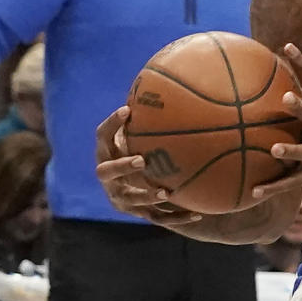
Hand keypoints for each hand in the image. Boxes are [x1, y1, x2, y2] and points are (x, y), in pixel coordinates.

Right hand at [95, 107, 202, 226]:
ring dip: (146, 195)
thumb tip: (177, 81)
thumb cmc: (139, 147)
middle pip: (107, 173)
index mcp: (107, 153)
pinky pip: (159, 218)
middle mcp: (109, 178)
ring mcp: (122, 198)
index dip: (112, 124)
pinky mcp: (140, 213)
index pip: (102, 136)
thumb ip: (150, 117)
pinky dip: (177, 216)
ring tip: (166, 191)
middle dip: (122, 167)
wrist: (132, 187)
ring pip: (131, 200)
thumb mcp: (139, 132)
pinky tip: (199, 214)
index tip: (127, 110)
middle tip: (141, 160)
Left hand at [251, 44, 301, 200]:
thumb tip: (282, 89)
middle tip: (286, 98)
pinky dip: (272, 187)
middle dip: (299, 108)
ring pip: (301, 153)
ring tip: (274, 149)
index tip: (288, 47)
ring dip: (288, 151)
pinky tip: (254, 190)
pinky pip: (289, 183)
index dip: (301, 65)